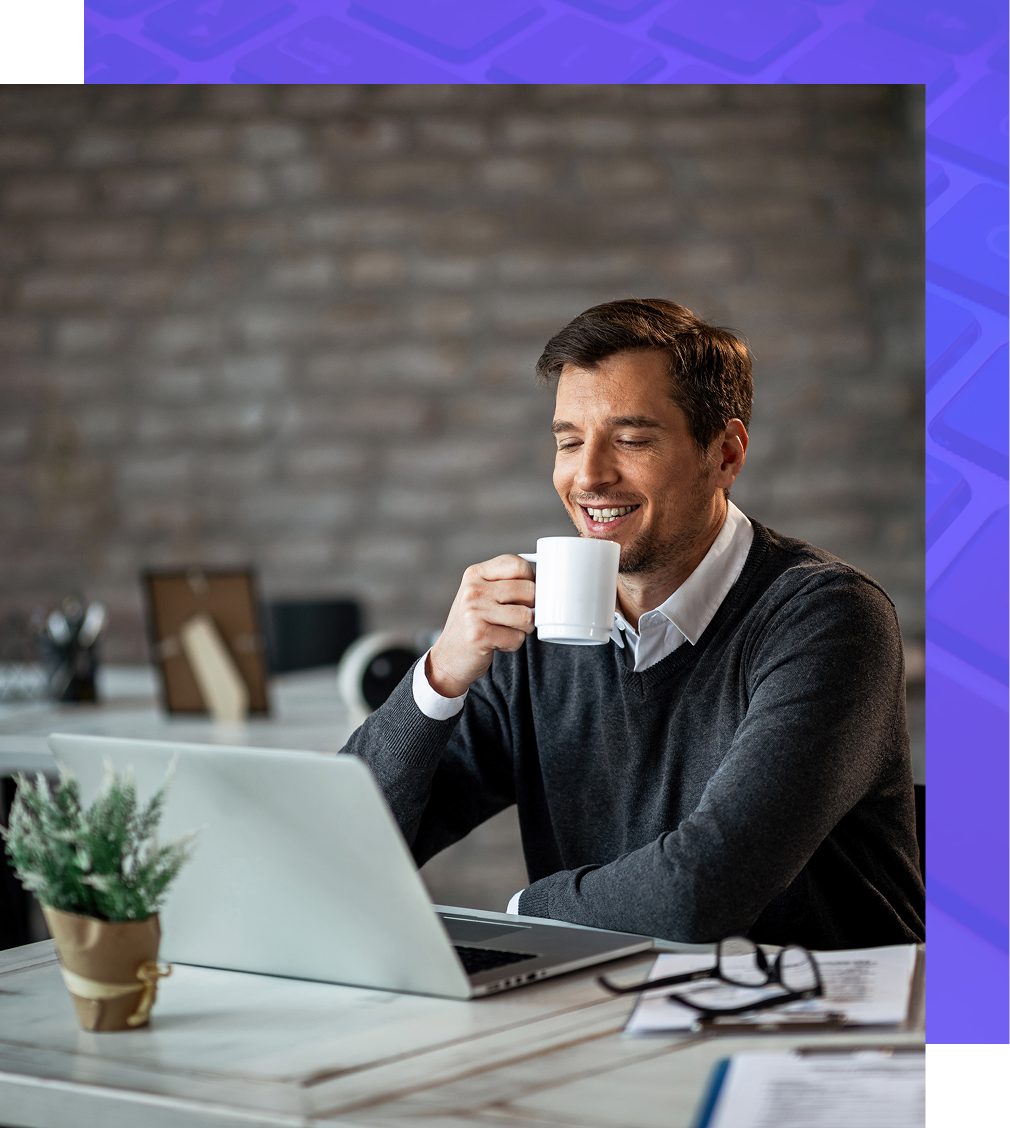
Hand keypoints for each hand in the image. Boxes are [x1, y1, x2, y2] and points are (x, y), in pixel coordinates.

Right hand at [427, 555, 535, 697]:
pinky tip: (497, 643)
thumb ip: (506, 583)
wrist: (448, 658)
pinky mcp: (478, 635)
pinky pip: (517, 638)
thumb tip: (546, 583)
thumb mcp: (481, 595)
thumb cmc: (473, 625)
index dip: (531, 579)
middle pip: (529, 590)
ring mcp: (474, 612)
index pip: (518, 564)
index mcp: (475, 574)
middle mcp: (473, 590)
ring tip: (507, 630)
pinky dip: (513, 644)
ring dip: (524, 629)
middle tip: (516, 618)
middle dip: (531, 608)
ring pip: (527, 616)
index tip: (526, 594)